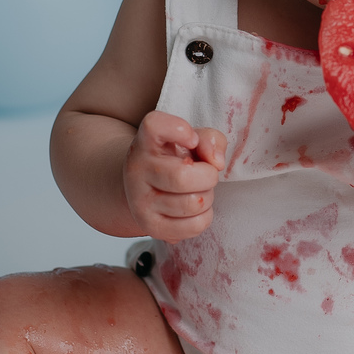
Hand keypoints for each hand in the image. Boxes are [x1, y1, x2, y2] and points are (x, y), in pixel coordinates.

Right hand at [123, 112, 226, 240]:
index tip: (192, 139)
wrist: (143, 188)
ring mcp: (140, 200)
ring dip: (207, 198)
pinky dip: (205, 218)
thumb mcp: (192, 140)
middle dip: (208, 176)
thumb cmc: (174, 159)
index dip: (178, 129)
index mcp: (146, 141)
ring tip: (197, 191)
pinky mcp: (150, 226)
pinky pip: (194, 226)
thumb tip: (216, 162)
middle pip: (183, 176)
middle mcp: (137, 169)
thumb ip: (210, 140)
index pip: (154, 126)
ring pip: (193, 204)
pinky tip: (194, 210)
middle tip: (205, 174)